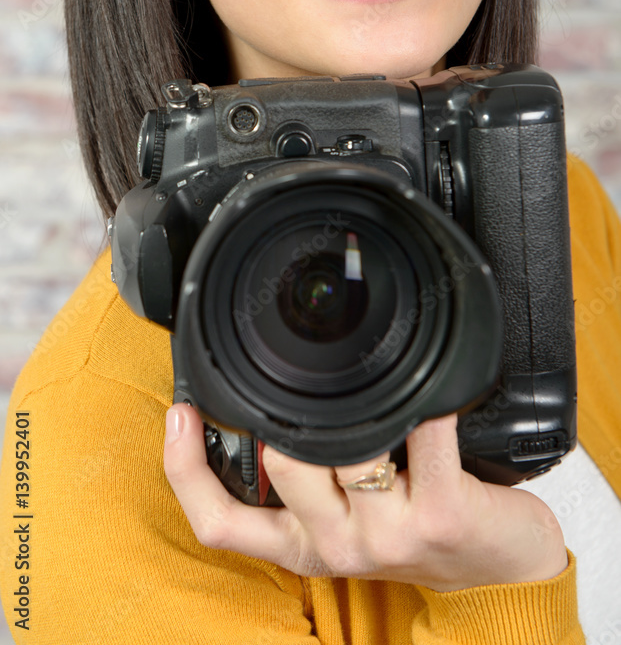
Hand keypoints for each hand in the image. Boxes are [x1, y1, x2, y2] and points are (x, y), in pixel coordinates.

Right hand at [163, 404, 568, 590]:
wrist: (499, 571)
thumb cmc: (417, 527)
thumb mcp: (345, 516)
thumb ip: (305, 473)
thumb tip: (264, 404)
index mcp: (303, 544)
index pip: (219, 525)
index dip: (185, 469)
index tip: (179, 412)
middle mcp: (338, 547)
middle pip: (281, 467)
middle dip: (290, 419)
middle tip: (315, 386)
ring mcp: (389, 534)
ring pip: (343, 450)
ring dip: (360, 407)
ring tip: (378, 387)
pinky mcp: (442, 515)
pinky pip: (425, 436)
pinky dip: (427, 403)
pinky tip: (432, 387)